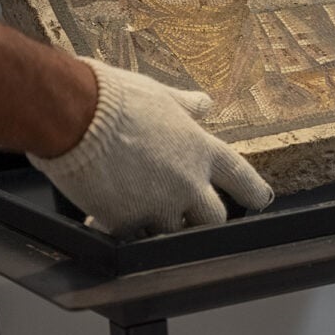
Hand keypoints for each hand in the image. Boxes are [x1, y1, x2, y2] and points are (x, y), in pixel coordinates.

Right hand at [28, 58, 273, 236]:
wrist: (73, 115)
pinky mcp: (126, 223)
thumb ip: (185, 106)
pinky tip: (103, 218)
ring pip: (173, 234)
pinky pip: (131, 239)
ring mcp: (158, 207)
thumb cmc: (116, 98)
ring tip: (139, 211)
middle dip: (203, 219)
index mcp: (200, 150)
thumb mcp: (160, 96)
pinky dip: (122, 232)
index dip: (253, 191)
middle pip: (213, 219)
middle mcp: (187, 183)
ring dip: (160, 227)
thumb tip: (204, 103)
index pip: (241, 177)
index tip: (260, 200)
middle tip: (188, 213)